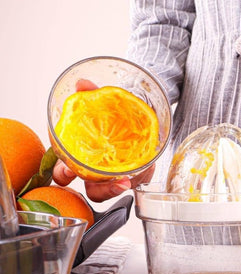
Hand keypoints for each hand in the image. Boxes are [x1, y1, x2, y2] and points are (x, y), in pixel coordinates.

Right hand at [52, 78, 154, 201]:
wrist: (136, 117)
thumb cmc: (114, 116)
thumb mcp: (104, 105)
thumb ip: (93, 95)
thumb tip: (82, 84)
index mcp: (81, 157)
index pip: (65, 173)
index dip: (63, 174)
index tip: (67, 172)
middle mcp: (98, 171)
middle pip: (92, 189)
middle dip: (99, 189)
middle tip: (102, 182)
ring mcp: (117, 175)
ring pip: (114, 190)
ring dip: (117, 188)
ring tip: (125, 181)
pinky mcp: (136, 173)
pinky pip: (136, 180)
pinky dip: (139, 176)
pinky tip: (144, 168)